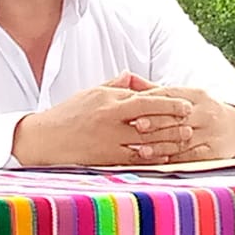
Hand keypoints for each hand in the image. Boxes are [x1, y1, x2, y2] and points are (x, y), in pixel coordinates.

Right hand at [11, 73, 193, 166]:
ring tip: (184, 139)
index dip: (169, 103)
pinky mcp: (106, 158)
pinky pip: (136, 158)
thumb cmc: (67, 115)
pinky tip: (166, 156)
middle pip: (151, 121)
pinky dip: (153, 157)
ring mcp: (109, 140)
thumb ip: (114, 86)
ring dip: (168, 140)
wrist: (44, 139)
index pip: (146, 100)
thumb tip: (132, 76)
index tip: (185, 105)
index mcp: (108, 100)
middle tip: (191, 123)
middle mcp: (110, 119)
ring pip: (147, 141)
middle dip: (174, 122)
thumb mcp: (90, 93)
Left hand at [135, 86, 234, 161]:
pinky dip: (173, 159)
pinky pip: (190, 156)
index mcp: (197, 94)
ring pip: (183, 139)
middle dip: (156, 122)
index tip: (132, 105)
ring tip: (142, 149)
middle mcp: (206, 112)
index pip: (171, 96)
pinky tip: (159, 162)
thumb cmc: (199, 112)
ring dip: (161, 145)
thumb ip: (154, 90)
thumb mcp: (183, 97)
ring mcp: (212, 133)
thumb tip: (126, 76)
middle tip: (137, 126)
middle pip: (178, 117)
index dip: (151, 101)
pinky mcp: (214, 152)